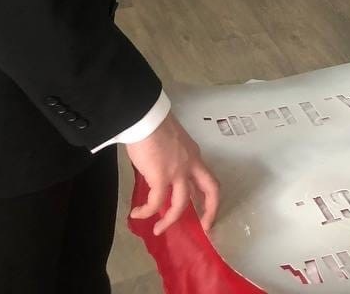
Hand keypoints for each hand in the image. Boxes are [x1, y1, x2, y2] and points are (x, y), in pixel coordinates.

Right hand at [127, 112, 220, 235]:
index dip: (211, 199)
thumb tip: (161, 172)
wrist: (145, 119)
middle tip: (202, 228)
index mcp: (194, 156)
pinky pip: (156, 202)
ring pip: (181, 204)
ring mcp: (178, 171)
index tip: (207, 213)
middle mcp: (192, 164)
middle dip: (210, 212)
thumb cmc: (154, 127)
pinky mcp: (161, 177)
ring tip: (158, 230)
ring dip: (170, 220)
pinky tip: (138, 214)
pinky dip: (147, 211)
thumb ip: (172, 159)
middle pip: (211, 191)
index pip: (209, 180)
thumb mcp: (171, 145)